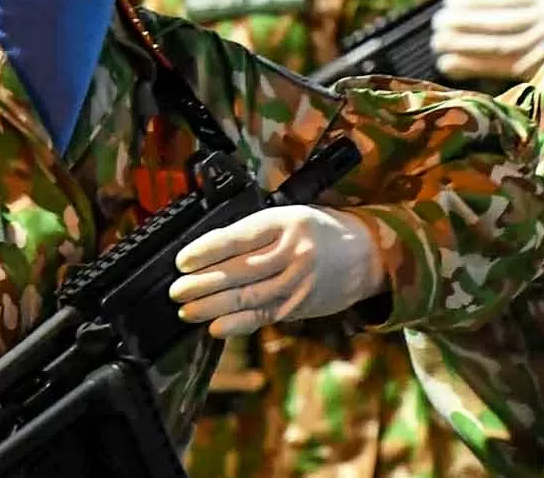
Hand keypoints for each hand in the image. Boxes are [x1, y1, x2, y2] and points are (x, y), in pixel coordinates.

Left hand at [168, 206, 381, 337]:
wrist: (366, 254)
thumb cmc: (320, 231)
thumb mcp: (292, 216)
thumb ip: (256, 231)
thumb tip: (209, 249)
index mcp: (288, 222)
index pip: (241, 237)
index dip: (208, 250)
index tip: (183, 261)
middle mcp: (294, 252)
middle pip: (242, 271)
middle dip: (204, 283)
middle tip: (177, 291)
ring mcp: (298, 281)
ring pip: (249, 297)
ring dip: (213, 307)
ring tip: (186, 311)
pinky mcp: (299, 305)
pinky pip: (264, 316)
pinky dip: (238, 324)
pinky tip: (216, 327)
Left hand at [431, 0, 543, 81]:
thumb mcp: (539, 3)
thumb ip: (509, 2)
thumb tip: (456, 1)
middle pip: (504, 23)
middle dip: (466, 23)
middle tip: (438, 23)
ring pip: (501, 45)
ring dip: (465, 44)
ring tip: (438, 42)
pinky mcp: (542, 74)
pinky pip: (502, 69)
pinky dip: (472, 66)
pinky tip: (448, 63)